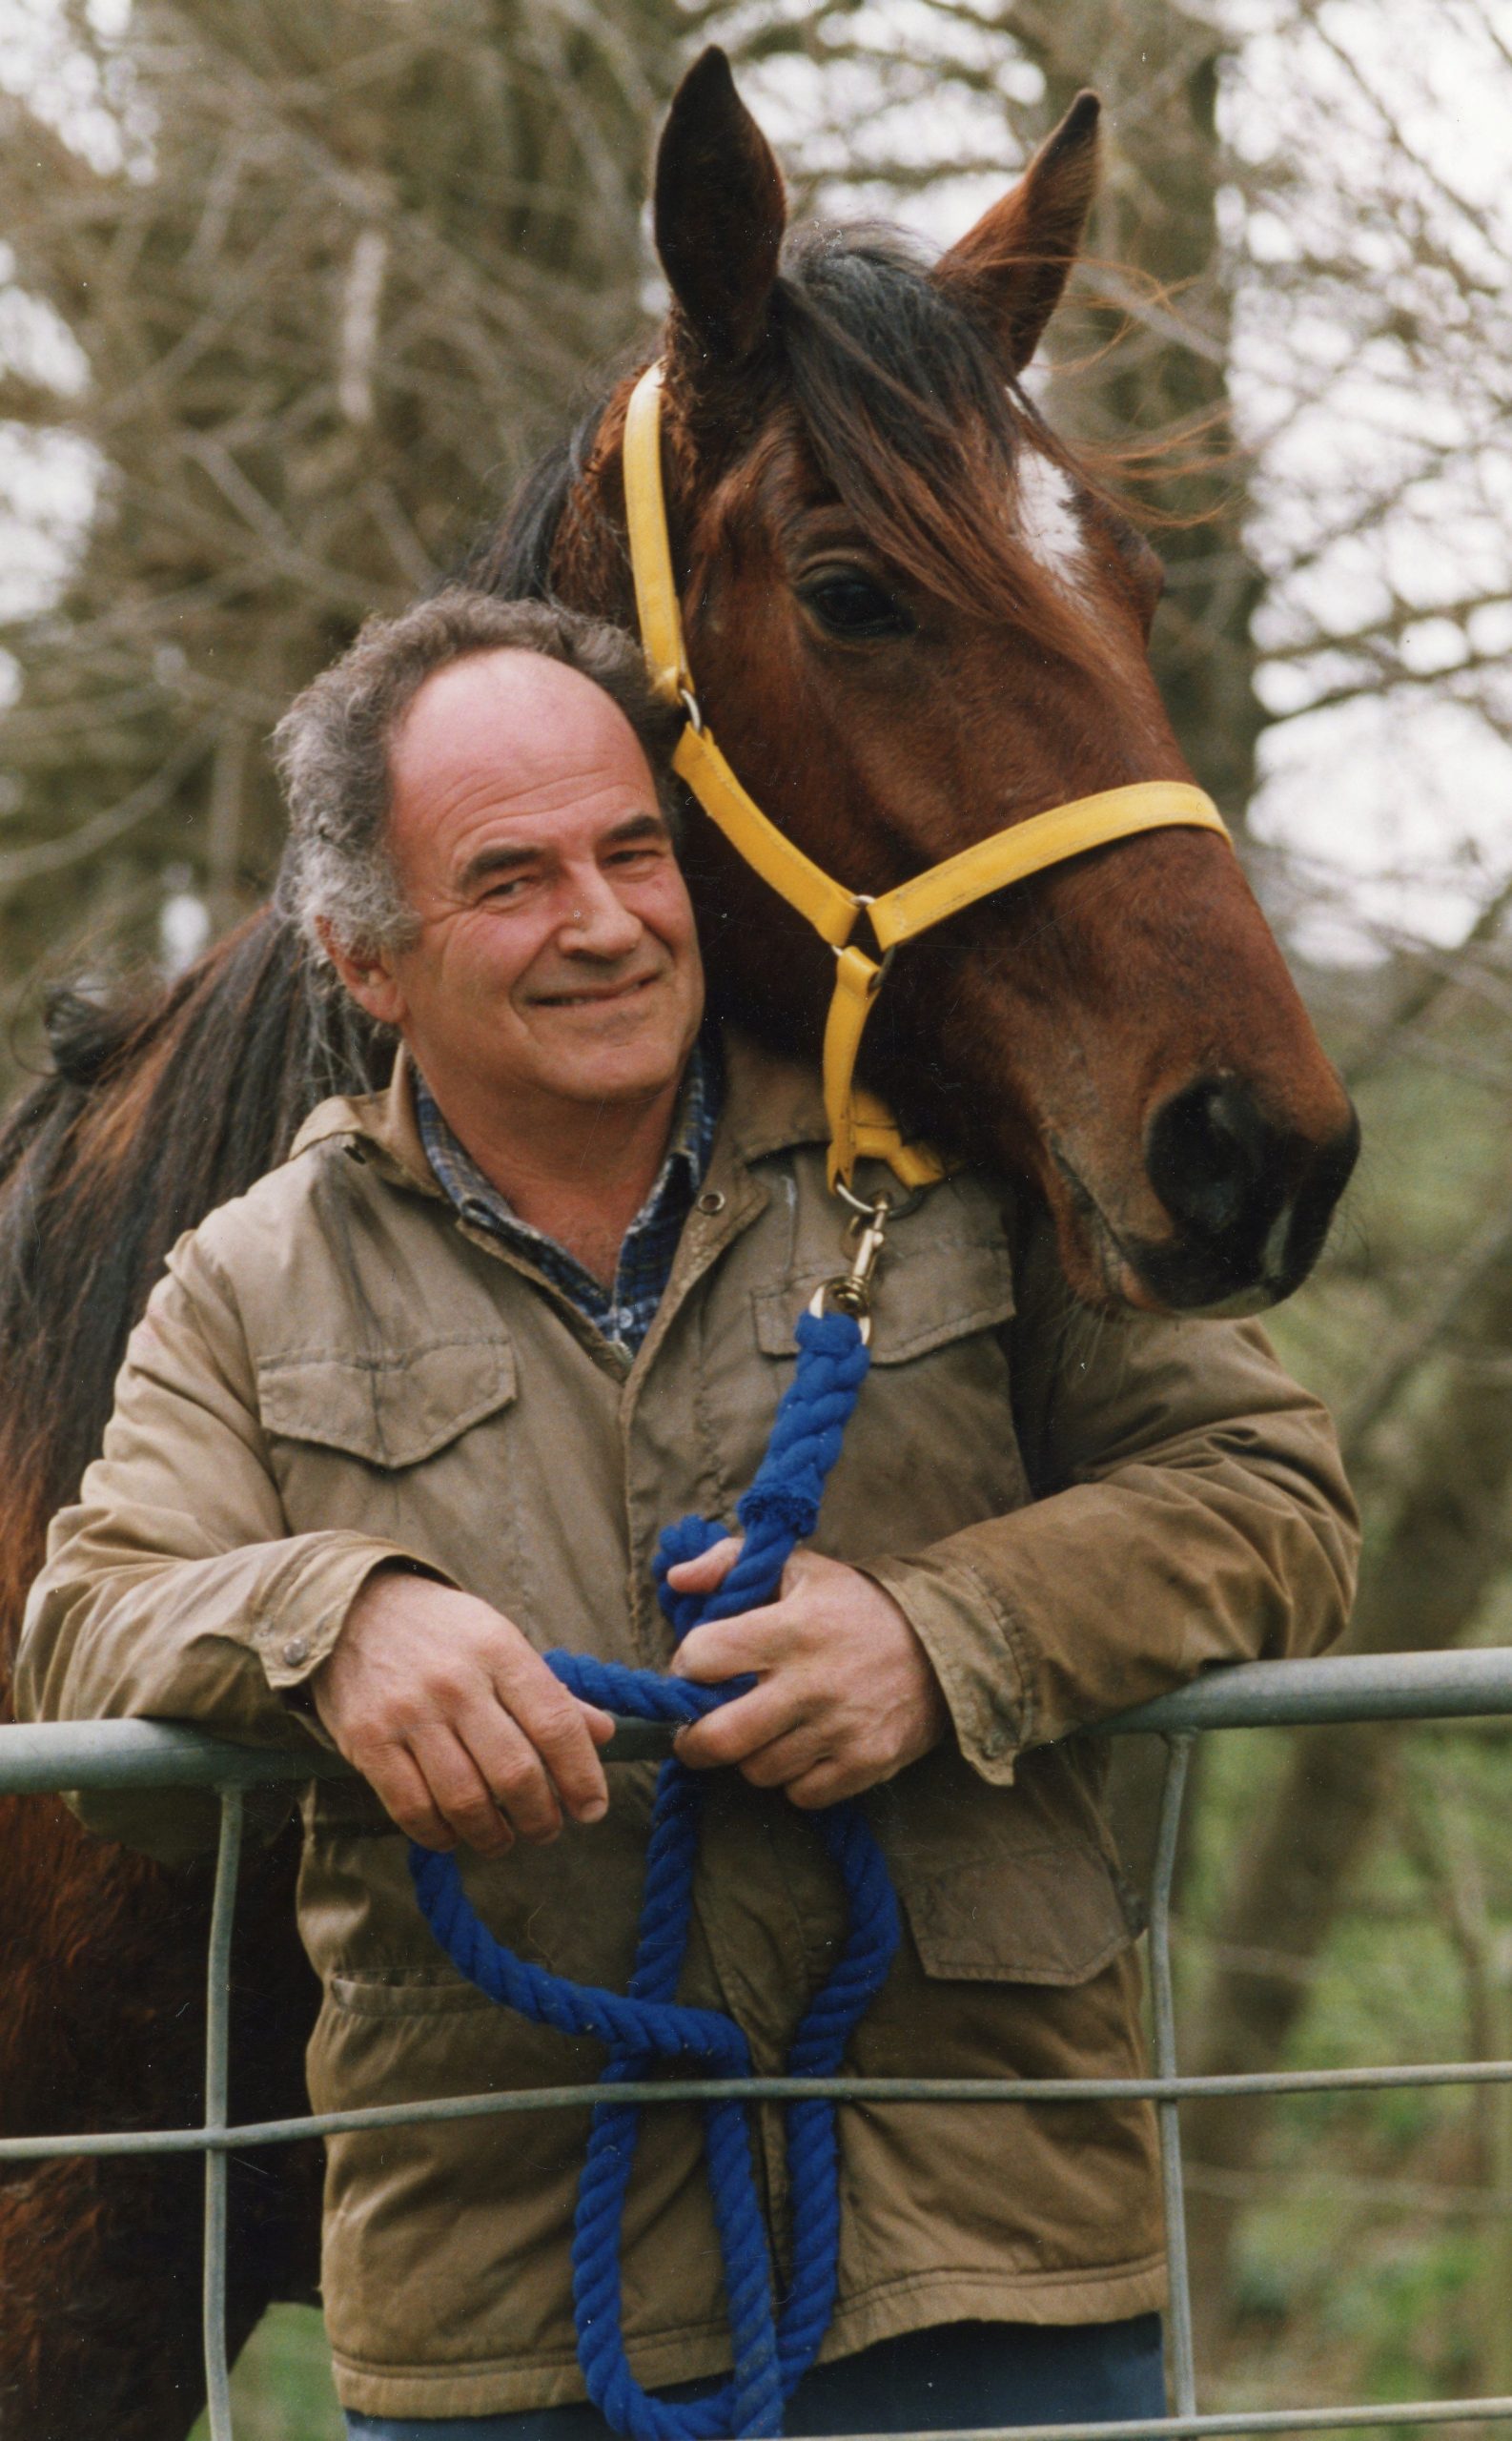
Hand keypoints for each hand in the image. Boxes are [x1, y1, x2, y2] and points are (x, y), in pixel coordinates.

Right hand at [311, 1567, 613, 1854]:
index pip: (556, 1723)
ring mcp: (408, 1712)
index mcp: (499, 1649)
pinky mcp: (367, 1740)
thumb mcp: (500, 1640)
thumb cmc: (440, 1631)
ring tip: (504, 1838)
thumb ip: (549, 1690)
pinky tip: (454, 1835)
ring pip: (466, 1799)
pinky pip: (413, 1808)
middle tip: (546, 1830)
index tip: (592, 1809)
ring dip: (493, 1835)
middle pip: (515, 1772)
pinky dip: (440, 1835)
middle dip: (541, 1817)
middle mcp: (456, 1681)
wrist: (351, 1608)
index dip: (582, 1776)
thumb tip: (604, 1733)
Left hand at [666, 1542, 947, 1806]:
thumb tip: (677, 1579)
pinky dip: (793, 1779)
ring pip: (756, 1770)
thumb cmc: (856, 1604)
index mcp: (792, 1627)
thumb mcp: (797, 1566)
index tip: (697, 1667)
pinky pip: (800, 1795)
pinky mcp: (867, 1763)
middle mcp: (814, 1682)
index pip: (702, 1658)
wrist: (946, 1642)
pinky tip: (802, 1748)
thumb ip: (729, 1561)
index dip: (686, 1665)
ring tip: (764, 1729)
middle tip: (696, 1728)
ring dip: (749, 1755)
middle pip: (718, 1738)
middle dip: (692, 1738)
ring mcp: (841, 1728)